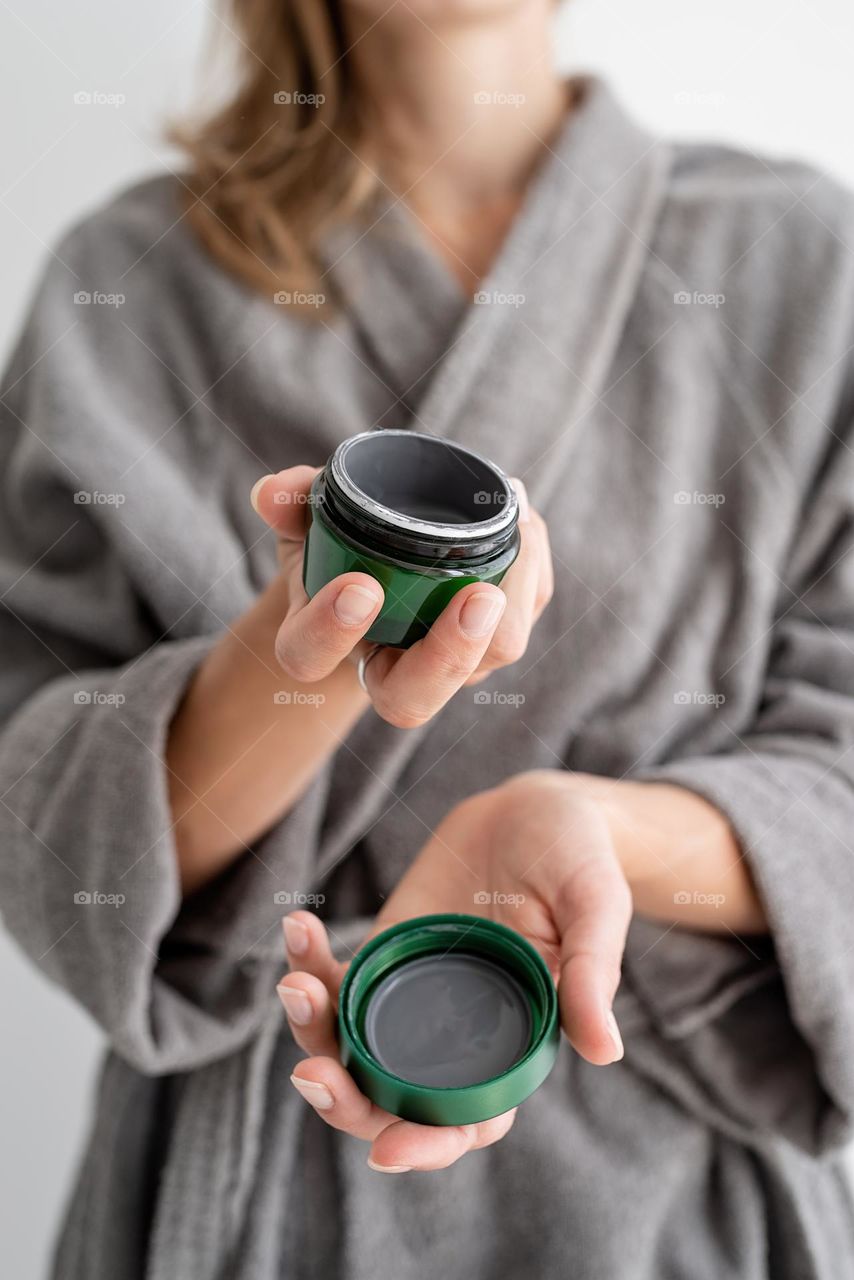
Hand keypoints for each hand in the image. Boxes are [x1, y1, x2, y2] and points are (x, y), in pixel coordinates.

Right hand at [250, 465, 551, 728]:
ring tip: (513, 520)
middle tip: (478, 596)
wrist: (385, 560)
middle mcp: (389, 671)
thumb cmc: (338, 545)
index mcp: (322, 645)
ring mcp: (449, 664)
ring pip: (492, 652)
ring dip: (512, 591)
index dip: (333, 631)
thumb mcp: (305, 520)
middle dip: (452, 651)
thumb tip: (272, 492)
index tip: (360, 587)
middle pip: (417, 695)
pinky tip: (522, 519)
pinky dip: (530, 564)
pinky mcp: (495, 638)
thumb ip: (291, 504)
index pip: (312, 657)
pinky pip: (524, 612)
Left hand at [276, 772, 631, 1171]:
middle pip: (388, 1098)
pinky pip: (337, 977)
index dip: (426, 1145)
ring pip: (349, 1044)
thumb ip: (592, 972)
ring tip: (296, 982)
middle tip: (311, 1071)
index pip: (467, 1121)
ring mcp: (414, 995)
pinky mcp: (386, 952)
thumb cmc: (579, 858)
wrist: (537, 807)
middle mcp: (456, 1033)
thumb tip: (605, 1053)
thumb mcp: (597, 904)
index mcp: (513, 1044)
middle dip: (343, 1099)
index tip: (385, 1150)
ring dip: (312, 1028)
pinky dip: (309, 963)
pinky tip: (299, 927)